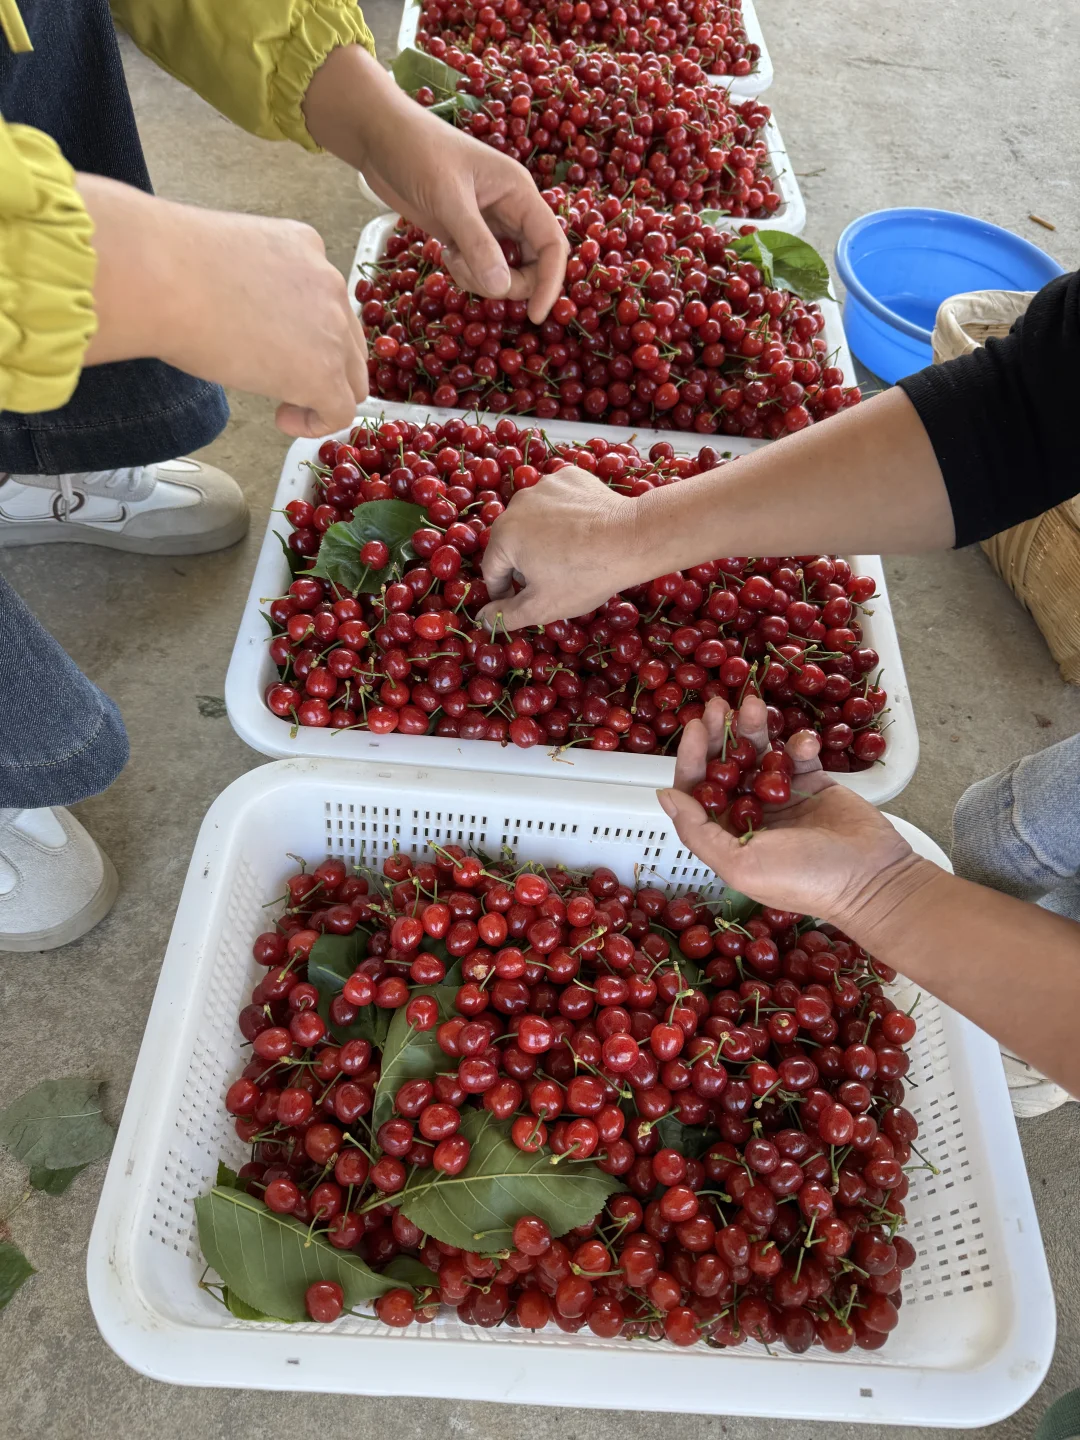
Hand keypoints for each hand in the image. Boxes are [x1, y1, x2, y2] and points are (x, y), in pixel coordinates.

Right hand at [80, 175, 366, 437]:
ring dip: (323, 393)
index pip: (324, 298)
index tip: (272, 344)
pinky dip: (317, 422)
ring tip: (282, 403)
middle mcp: (327, 281)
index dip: (305, 330)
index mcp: (304, 246)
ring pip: (351, 375)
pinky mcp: (323, 371)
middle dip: (323, 364)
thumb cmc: (167, 265)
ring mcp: (332, 326)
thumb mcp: (223, 261)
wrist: (160, 277)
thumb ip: (249, 286)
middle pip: (347, 339)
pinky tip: (282, 419)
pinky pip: (341, 410)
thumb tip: (235, 315)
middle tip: (281, 380)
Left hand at [303, 47, 567, 321]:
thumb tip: (502, 289)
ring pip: (505, 271)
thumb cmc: (417, 153)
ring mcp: (489, 224)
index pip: (552, 244)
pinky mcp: (465, 234)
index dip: (551, 282)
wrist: (380, 137)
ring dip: (483, 280)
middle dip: (509, 284)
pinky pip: (481, 269)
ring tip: (453, 261)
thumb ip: (476, 243)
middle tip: (476, 279)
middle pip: (533, 264)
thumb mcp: (448, 199)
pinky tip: (446, 256)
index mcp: (519, 193)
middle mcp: (511, 210)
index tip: (535, 315)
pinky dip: (468, 275)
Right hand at [478, 465, 636, 628]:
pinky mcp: (569, 478)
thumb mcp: (542, 606)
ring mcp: (544, 485)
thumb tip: (481, 618)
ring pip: (534, 519)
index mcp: (503, 535)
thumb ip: (506, 615)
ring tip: (569, 556)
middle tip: (549, 582)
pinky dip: (564, 515)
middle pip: (512, 542)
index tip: (519, 604)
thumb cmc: (583, 576)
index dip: (503, 593)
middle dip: (524, 564)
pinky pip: (557, 501)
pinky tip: (581, 531)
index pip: (492, 570)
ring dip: (543, 537)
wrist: (631, 539)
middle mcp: (517, 504)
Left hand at [656, 695, 913, 925]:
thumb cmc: (805, 880)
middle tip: (720, 704)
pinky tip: (803, 743)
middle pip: (724, 765)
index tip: (697, 727)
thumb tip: (664, 795)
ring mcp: (781, 797)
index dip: (692, 758)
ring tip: (753, 704)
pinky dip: (798, 744)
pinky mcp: (813, 783)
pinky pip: (797, 755)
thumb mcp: (739, 864)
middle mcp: (750, 814)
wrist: (872, 879)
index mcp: (726, 835)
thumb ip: (697, 831)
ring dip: (753, 729)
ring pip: (758, 754)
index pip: (697, 790)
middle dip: (720, 734)